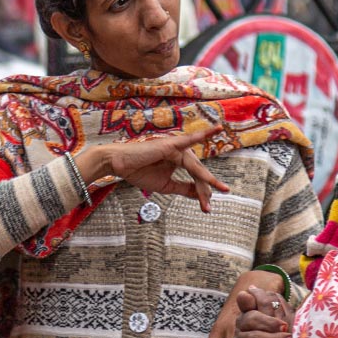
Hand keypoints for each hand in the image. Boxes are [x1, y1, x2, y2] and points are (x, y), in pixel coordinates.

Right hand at [80, 123, 229, 211]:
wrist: (119, 166)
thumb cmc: (139, 172)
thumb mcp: (166, 186)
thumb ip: (184, 188)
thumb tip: (201, 195)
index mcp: (180, 160)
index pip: (196, 177)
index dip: (202, 193)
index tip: (206, 208)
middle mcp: (182, 152)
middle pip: (199, 173)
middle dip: (204, 191)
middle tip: (207, 208)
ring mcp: (177, 147)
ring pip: (196, 167)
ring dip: (205, 181)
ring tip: (212, 195)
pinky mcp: (171, 144)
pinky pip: (190, 140)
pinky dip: (203, 135)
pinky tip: (217, 129)